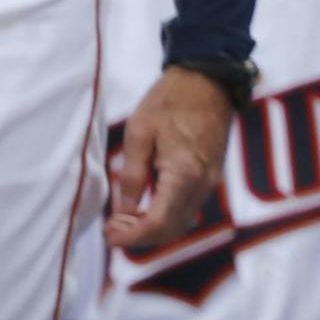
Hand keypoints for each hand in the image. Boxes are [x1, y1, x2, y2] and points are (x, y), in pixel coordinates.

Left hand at [104, 65, 231, 251]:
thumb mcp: (139, 132)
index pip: (157, 223)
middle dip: (139, 237)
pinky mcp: (211, 177)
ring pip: (180, 222)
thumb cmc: (169, 101)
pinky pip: (187, 208)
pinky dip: (165, 215)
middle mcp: (201, 185)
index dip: (131, 237)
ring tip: (122, 219)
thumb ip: (132, 174)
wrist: (207, 82)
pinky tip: (144, 204)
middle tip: (111, 229)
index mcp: (183, 174)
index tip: (108, 236)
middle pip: (170, 230)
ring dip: (152, 228)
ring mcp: (210, 183)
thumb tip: (123, 210)